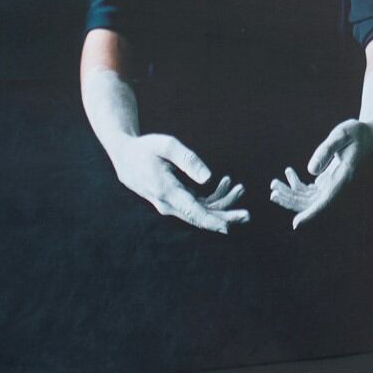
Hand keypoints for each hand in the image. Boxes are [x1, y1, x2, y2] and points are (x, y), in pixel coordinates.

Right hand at [108, 133, 248, 232]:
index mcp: (166, 191)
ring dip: (222, 203)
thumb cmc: (146, 148)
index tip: (228, 227)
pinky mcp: (174, 201)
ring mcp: (170, 205)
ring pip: (200, 211)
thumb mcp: (166, 145)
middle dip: (225, 216)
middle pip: (200, 216)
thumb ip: (188, 160)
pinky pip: (195, 204)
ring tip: (240, 188)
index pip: (192, 211)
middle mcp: (168, 203)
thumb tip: (209, 178)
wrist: (125, 156)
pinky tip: (226, 182)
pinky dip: (212, 196)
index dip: (211, 221)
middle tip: (247, 215)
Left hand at [271, 118, 372, 227]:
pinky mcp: (327, 182)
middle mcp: (337, 186)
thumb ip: (326, 150)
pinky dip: (296, 185)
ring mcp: (331, 185)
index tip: (296, 224)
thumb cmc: (355, 132)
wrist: (367, 135)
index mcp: (343, 177)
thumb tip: (310, 171)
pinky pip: (309, 190)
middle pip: (311, 202)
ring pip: (307, 198)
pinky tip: (288, 173)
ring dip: (290, 193)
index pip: (325, 201)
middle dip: (290, 199)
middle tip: (273, 188)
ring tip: (273, 183)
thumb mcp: (341, 134)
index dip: (310, 214)